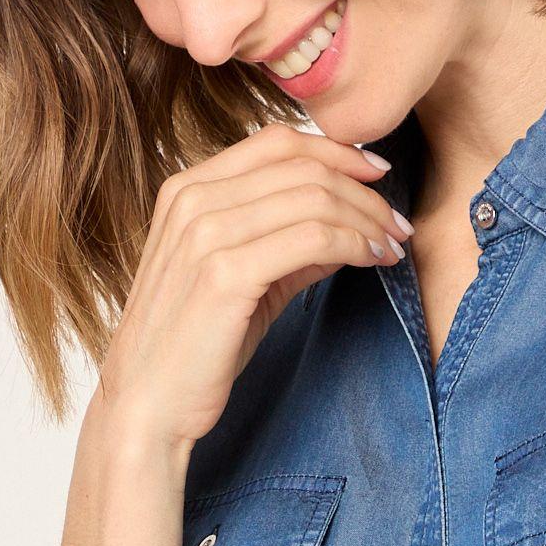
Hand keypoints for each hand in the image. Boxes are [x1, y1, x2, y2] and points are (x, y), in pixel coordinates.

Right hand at [92, 125, 408, 449]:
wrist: (148, 403)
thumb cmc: (193, 347)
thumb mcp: (241, 280)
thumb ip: (289, 246)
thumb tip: (350, 227)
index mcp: (188, 189)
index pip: (277, 142)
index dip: (338, 152)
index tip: (378, 176)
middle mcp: (192, 199)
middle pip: (303, 167)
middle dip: (364, 192)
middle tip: (398, 224)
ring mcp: (205, 233)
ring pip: (314, 198)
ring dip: (366, 220)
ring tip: (392, 246)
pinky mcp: (224, 273)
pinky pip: (312, 238)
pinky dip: (354, 244)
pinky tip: (371, 261)